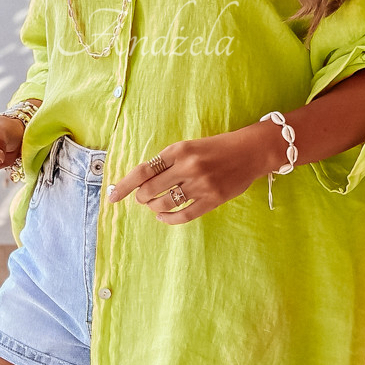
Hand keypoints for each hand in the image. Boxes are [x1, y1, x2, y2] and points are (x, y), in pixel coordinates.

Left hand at [107, 124, 281, 224]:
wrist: (252, 151)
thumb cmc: (217, 148)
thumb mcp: (189, 147)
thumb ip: (168, 161)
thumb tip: (141, 181)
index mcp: (179, 150)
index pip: (143, 170)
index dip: (124, 185)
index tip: (112, 195)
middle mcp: (188, 167)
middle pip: (150, 190)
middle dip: (141, 197)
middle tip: (142, 198)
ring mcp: (201, 185)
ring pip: (165, 203)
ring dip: (153, 207)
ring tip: (153, 205)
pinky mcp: (212, 199)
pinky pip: (184, 215)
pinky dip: (169, 218)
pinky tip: (163, 217)